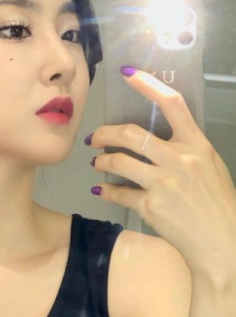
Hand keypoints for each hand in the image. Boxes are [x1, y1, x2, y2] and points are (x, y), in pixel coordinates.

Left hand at [87, 68, 235, 276]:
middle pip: (132, 134)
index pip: (172, 104)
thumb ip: (185, 150)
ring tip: (96, 163)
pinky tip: (101, 189)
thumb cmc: (217, 203)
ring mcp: (164, 183)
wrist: (222, 242)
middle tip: (94, 138)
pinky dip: (106, 190)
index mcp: (197, 145)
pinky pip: (119, 193)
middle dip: (105, 133)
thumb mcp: (209, 167)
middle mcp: (180, 160)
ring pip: (118, 162)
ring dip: (101, 161)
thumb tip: (154, 139)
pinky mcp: (150, 207)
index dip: (148, 84)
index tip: (127, 73)